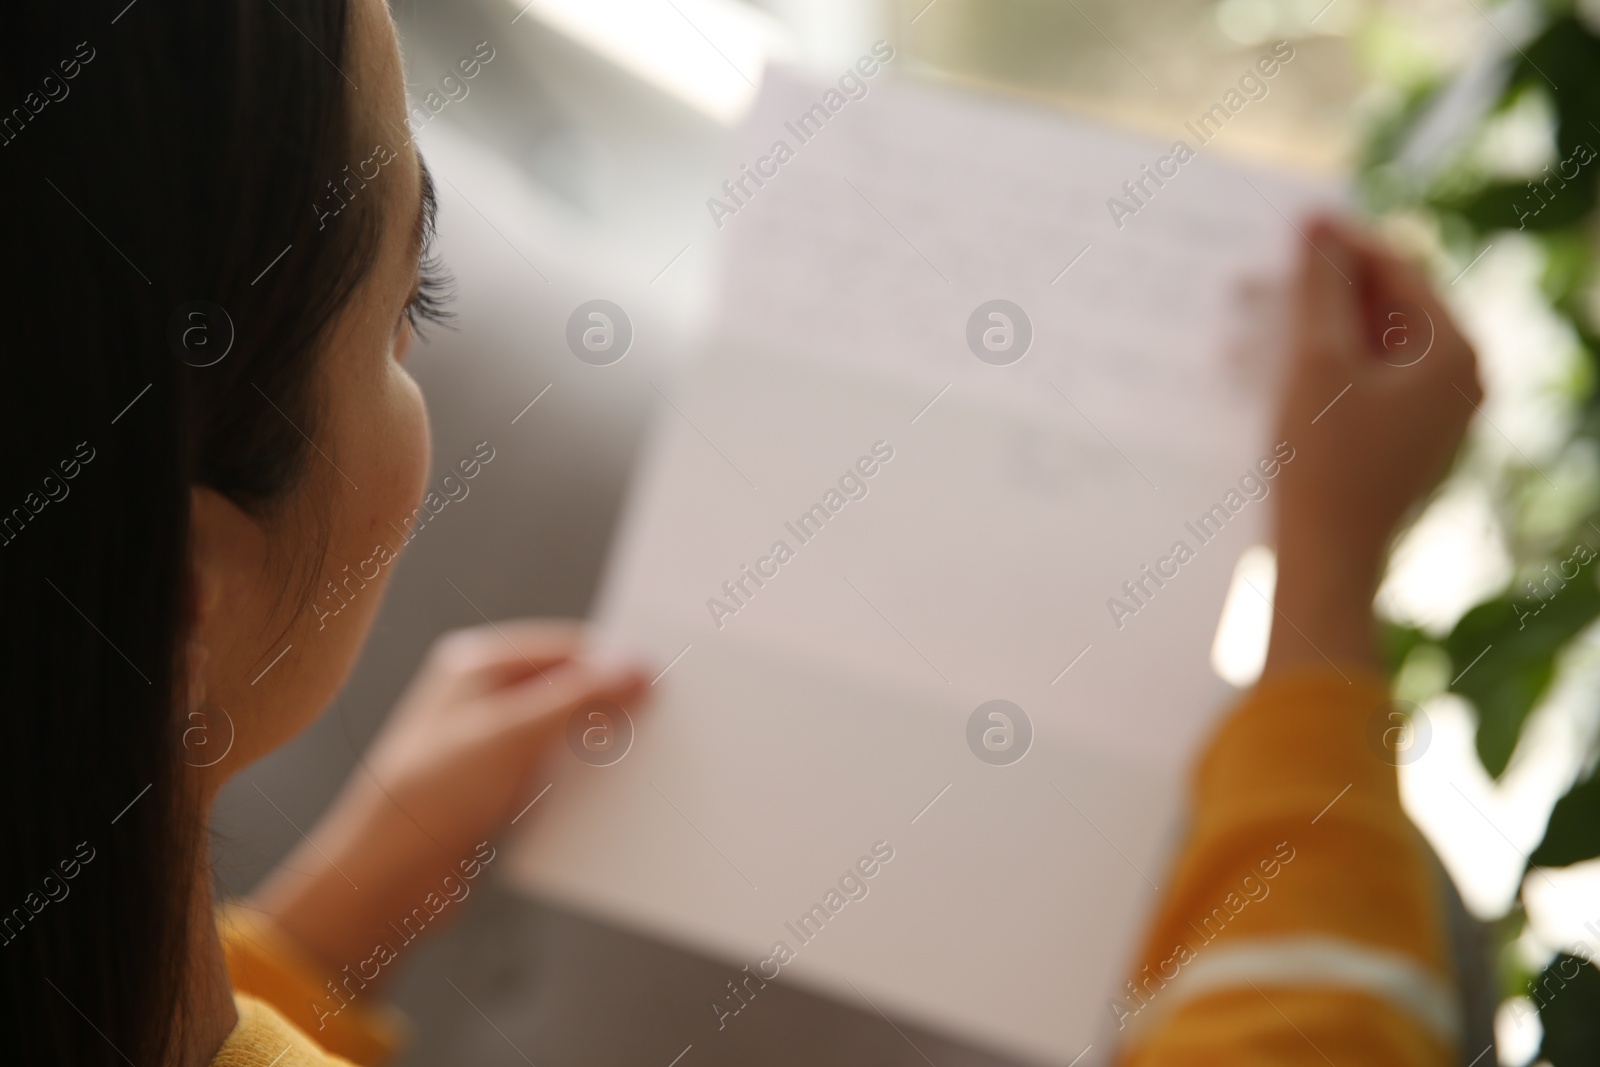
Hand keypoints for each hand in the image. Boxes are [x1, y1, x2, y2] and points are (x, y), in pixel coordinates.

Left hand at [249, 620, 648, 981]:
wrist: (388, 879)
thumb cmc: (429, 795)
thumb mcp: (512, 734)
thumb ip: (579, 697)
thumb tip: (634, 667)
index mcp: (477, 667)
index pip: (564, 649)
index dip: (611, 663)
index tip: (658, 682)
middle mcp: (484, 702)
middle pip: (567, 692)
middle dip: (608, 709)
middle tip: (655, 724)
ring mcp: (491, 748)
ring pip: (564, 737)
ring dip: (595, 751)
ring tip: (636, 763)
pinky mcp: (498, 792)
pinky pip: (554, 777)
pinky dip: (579, 785)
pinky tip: (606, 798)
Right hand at [1266, 218, 1479, 672]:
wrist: (1326, 563)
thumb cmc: (1323, 465)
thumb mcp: (1316, 362)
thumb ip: (1320, 287)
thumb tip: (1317, 226)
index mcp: (1454, 353)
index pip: (1400, 268)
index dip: (1341, 242)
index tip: (1288, 224)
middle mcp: (1457, 381)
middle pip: (1388, 306)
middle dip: (1323, 289)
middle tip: (1263, 278)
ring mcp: (1432, 417)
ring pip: (1370, 346)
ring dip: (1314, 329)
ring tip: (1255, 328)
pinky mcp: (1400, 445)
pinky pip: (1363, 385)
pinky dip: (1321, 369)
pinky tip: (1271, 371)